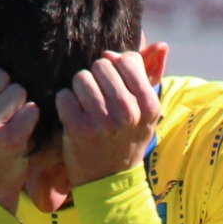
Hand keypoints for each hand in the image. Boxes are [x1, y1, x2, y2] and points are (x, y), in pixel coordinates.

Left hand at [59, 46, 168, 189]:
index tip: (112, 81)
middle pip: (102, 65)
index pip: (127, 61)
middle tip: (97, 95)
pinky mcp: (78, 130)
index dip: (115, 66)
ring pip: (81, 78)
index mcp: (148, 105)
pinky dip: (65, 102)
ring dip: (79, 88)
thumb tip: (158, 44)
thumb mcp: (147, 111)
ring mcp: (103, 122)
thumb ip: (151, 75)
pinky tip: (73, 114)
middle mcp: (128, 113)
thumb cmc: (127, 138)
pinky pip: (64, 96)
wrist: (109, 180)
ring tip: (84, 104)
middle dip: (96, 76)